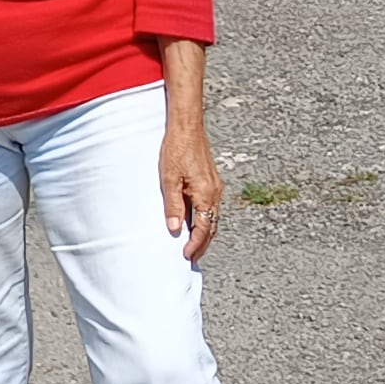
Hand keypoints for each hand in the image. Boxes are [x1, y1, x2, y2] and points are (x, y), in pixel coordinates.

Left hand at [160, 116, 222, 261]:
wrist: (187, 126)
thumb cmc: (176, 149)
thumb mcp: (169, 178)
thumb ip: (173, 205)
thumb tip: (174, 229)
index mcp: (205, 194)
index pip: (203, 228)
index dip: (195, 245)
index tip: (186, 256)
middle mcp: (214, 193)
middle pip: (211, 226)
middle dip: (202, 244)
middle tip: (192, 258)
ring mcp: (215, 186)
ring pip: (213, 217)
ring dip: (204, 232)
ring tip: (193, 244)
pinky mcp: (211, 180)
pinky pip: (211, 206)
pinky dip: (205, 219)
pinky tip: (194, 221)